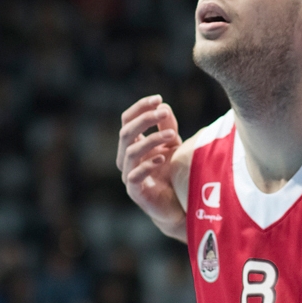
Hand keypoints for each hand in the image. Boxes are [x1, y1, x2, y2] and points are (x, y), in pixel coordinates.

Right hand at [118, 95, 185, 238]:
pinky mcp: (135, 192)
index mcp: (132, 144)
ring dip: (152, 140)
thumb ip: (167, 127)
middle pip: (126, 133)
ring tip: (172, 136)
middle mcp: (125, 158)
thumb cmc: (171, 172)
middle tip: (163, 113)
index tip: (158, 98)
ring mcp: (128, 175)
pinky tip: (163, 158)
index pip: (127, 120)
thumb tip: (163, 106)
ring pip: (131, 152)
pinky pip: (134, 176)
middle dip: (144, 120)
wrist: (176, 204)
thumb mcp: (171, 145)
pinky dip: (147, 165)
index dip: (140, 107)